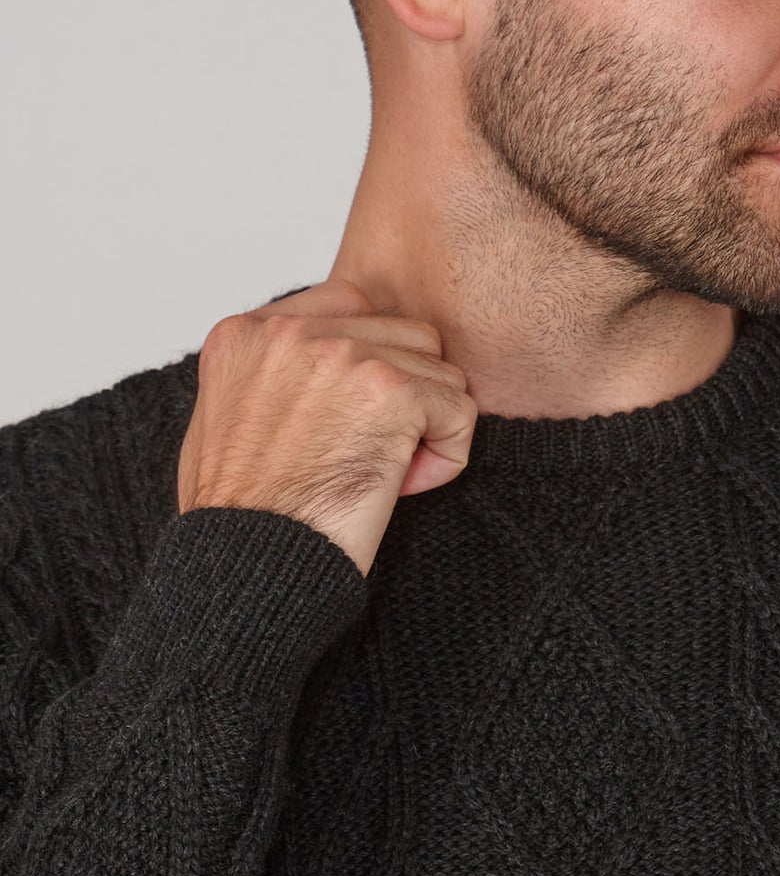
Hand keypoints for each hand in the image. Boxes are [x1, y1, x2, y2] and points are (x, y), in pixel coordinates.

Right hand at [177, 276, 477, 576]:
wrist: (246, 567)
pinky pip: (459, 409)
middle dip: (404, 397)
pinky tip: (404, 488)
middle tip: (369, 457)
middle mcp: (291, 332)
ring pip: (438, 371)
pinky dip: (446, 456)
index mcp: (246, 334)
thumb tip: (321, 358)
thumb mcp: (223, 421)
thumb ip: (270, 375)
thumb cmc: (237, 517)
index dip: (370, 366)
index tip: (348, 424)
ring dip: (426, 427)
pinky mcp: (390, 392)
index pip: (352, 308)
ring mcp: (342, 356)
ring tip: (382, 475)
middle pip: (404, 335)